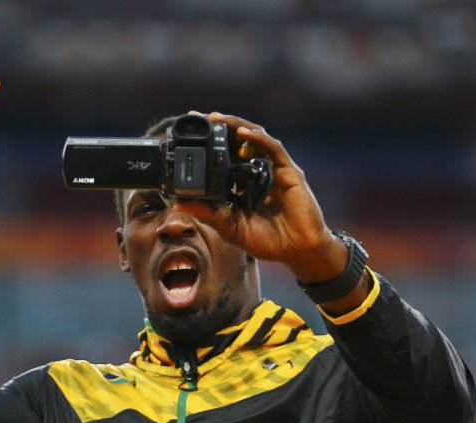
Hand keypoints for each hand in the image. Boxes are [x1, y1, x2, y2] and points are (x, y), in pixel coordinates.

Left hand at [186, 112, 347, 284]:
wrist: (298, 251)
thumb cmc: (268, 240)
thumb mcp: (230, 226)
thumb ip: (208, 213)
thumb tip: (178, 205)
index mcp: (242, 182)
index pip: (224, 155)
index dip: (208, 143)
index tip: (188, 133)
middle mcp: (258, 171)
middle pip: (237, 140)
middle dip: (218, 126)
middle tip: (197, 118)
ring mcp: (274, 169)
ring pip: (254, 137)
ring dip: (235, 125)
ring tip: (215, 118)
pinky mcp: (289, 172)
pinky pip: (273, 148)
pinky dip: (257, 138)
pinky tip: (242, 132)